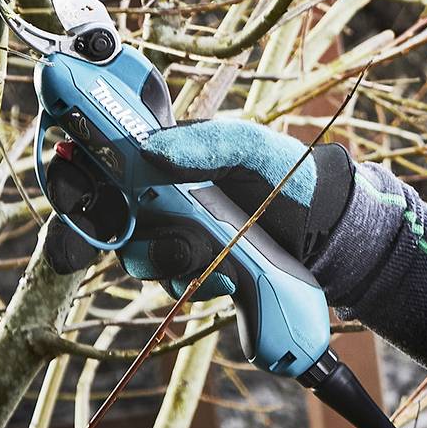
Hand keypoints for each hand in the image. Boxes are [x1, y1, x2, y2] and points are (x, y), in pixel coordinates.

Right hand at [134, 117, 349, 265]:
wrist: (323, 228)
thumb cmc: (287, 175)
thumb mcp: (251, 147)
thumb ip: (206, 143)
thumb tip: (150, 150)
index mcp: (171, 161)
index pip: (117, 172)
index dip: (102, 186)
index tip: (115, 203)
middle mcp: (167, 200)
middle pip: (122, 225)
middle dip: (148, 238)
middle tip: (184, 241)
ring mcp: (180, 237)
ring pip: (146, 259)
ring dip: (175, 262)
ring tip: (214, 258)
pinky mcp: (197, 269)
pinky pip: (176, 284)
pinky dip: (200, 282)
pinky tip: (229, 276)